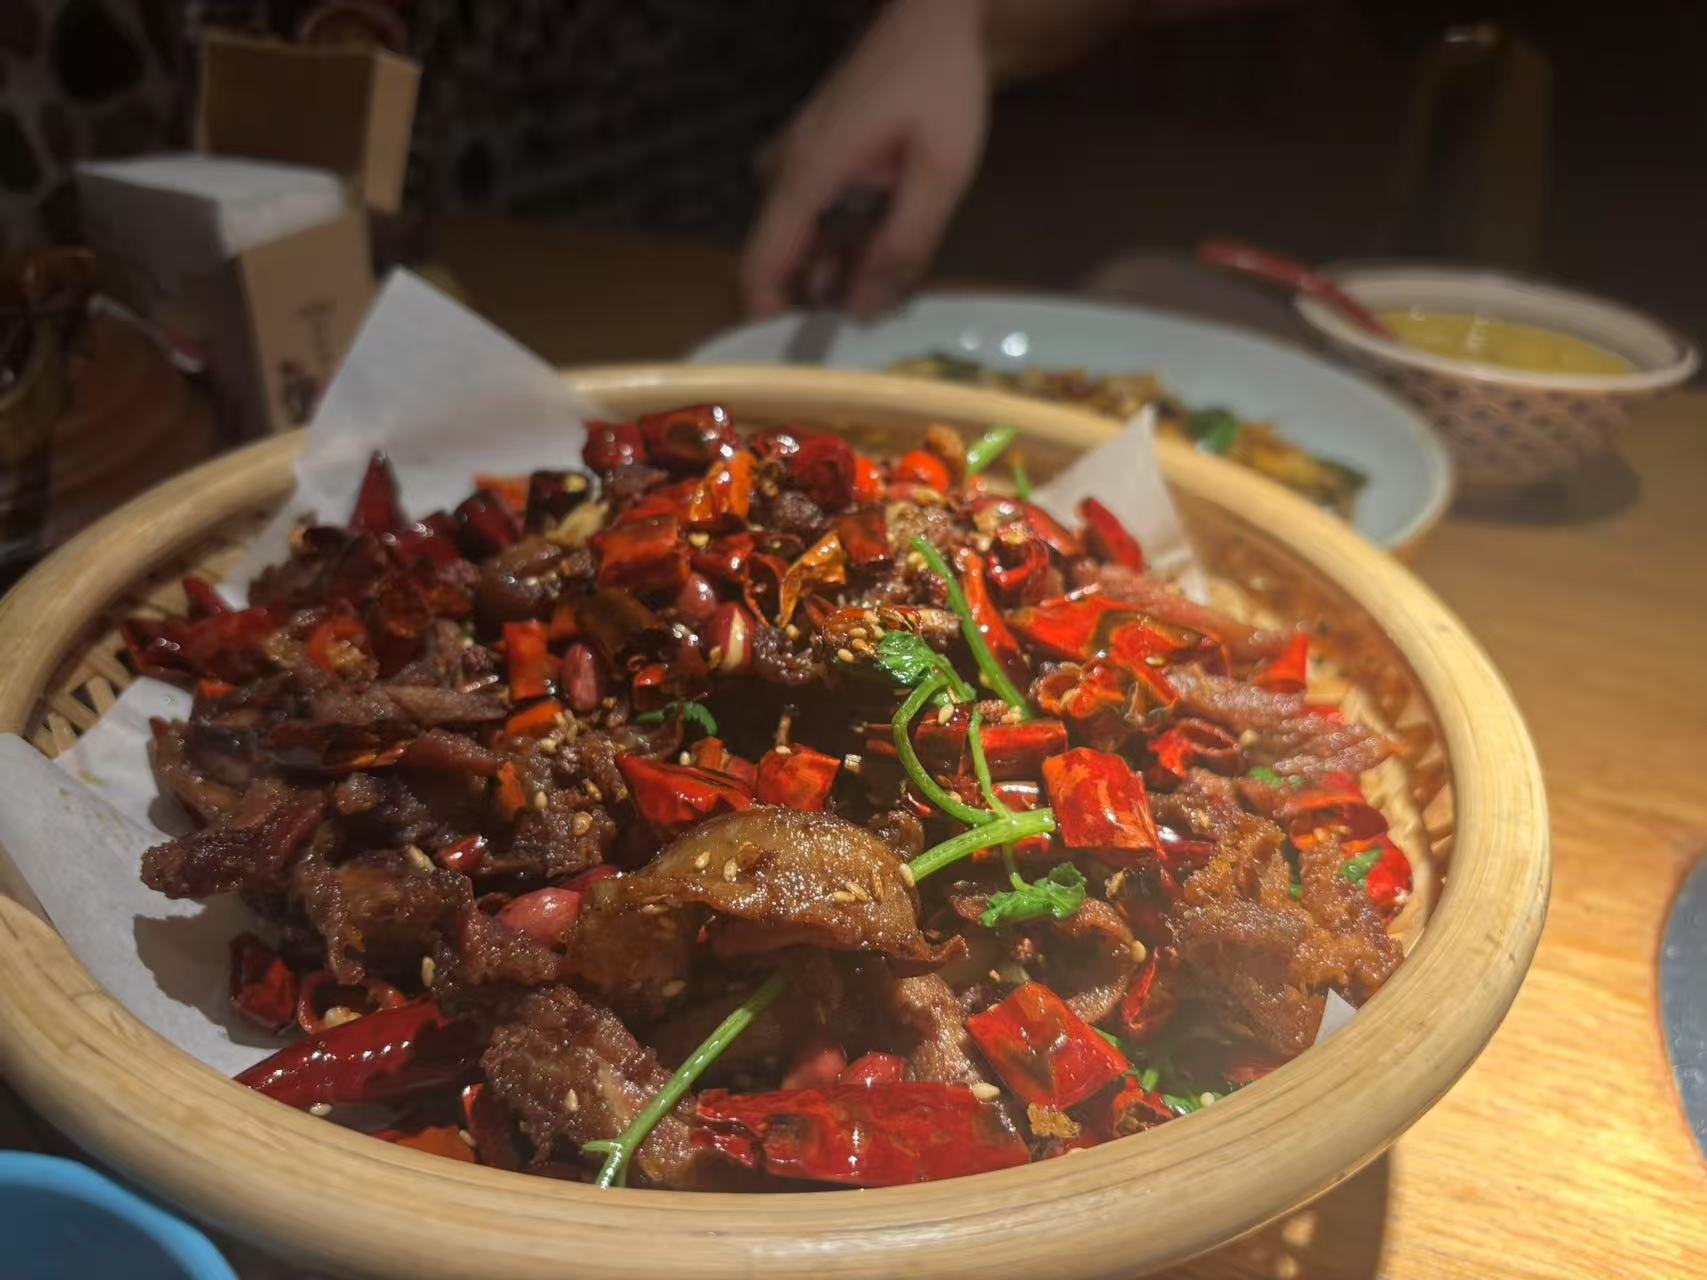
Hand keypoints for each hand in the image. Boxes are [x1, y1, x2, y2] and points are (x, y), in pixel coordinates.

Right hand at [739, 0, 989, 318]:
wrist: (935, 22)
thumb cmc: (941, 89)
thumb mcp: (940, 172)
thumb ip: (903, 245)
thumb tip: (861, 312)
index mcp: (807, 174)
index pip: (761, 265)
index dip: (767, 321)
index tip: (791, 366)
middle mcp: (785, 172)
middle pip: (781, 262)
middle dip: (819, 300)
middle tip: (871, 321)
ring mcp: (792, 165)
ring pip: (801, 245)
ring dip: (838, 272)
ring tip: (892, 274)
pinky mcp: (808, 163)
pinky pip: (814, 222)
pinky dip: (843, 244)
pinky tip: (885, 242)